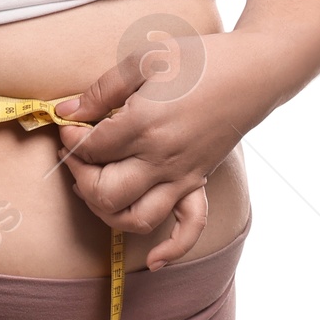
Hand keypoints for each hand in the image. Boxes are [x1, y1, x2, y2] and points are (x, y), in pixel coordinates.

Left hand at [51, 30, 258, 269]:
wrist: (254, 71)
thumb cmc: (199, 60)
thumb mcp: (145, 60)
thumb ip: (102, 89)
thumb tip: (65, 113)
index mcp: (144, 125)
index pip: (92, 149)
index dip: (71, 139)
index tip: (69, 125)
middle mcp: (162, 159)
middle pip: (106, 192)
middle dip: (79, 176)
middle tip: (75, 154)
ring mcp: (183, 176)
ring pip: (136, 218)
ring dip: (107, 211)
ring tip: (96, 186)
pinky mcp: (199, 183)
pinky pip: (189, 228)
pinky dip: (171, 250)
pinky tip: (153, 259)